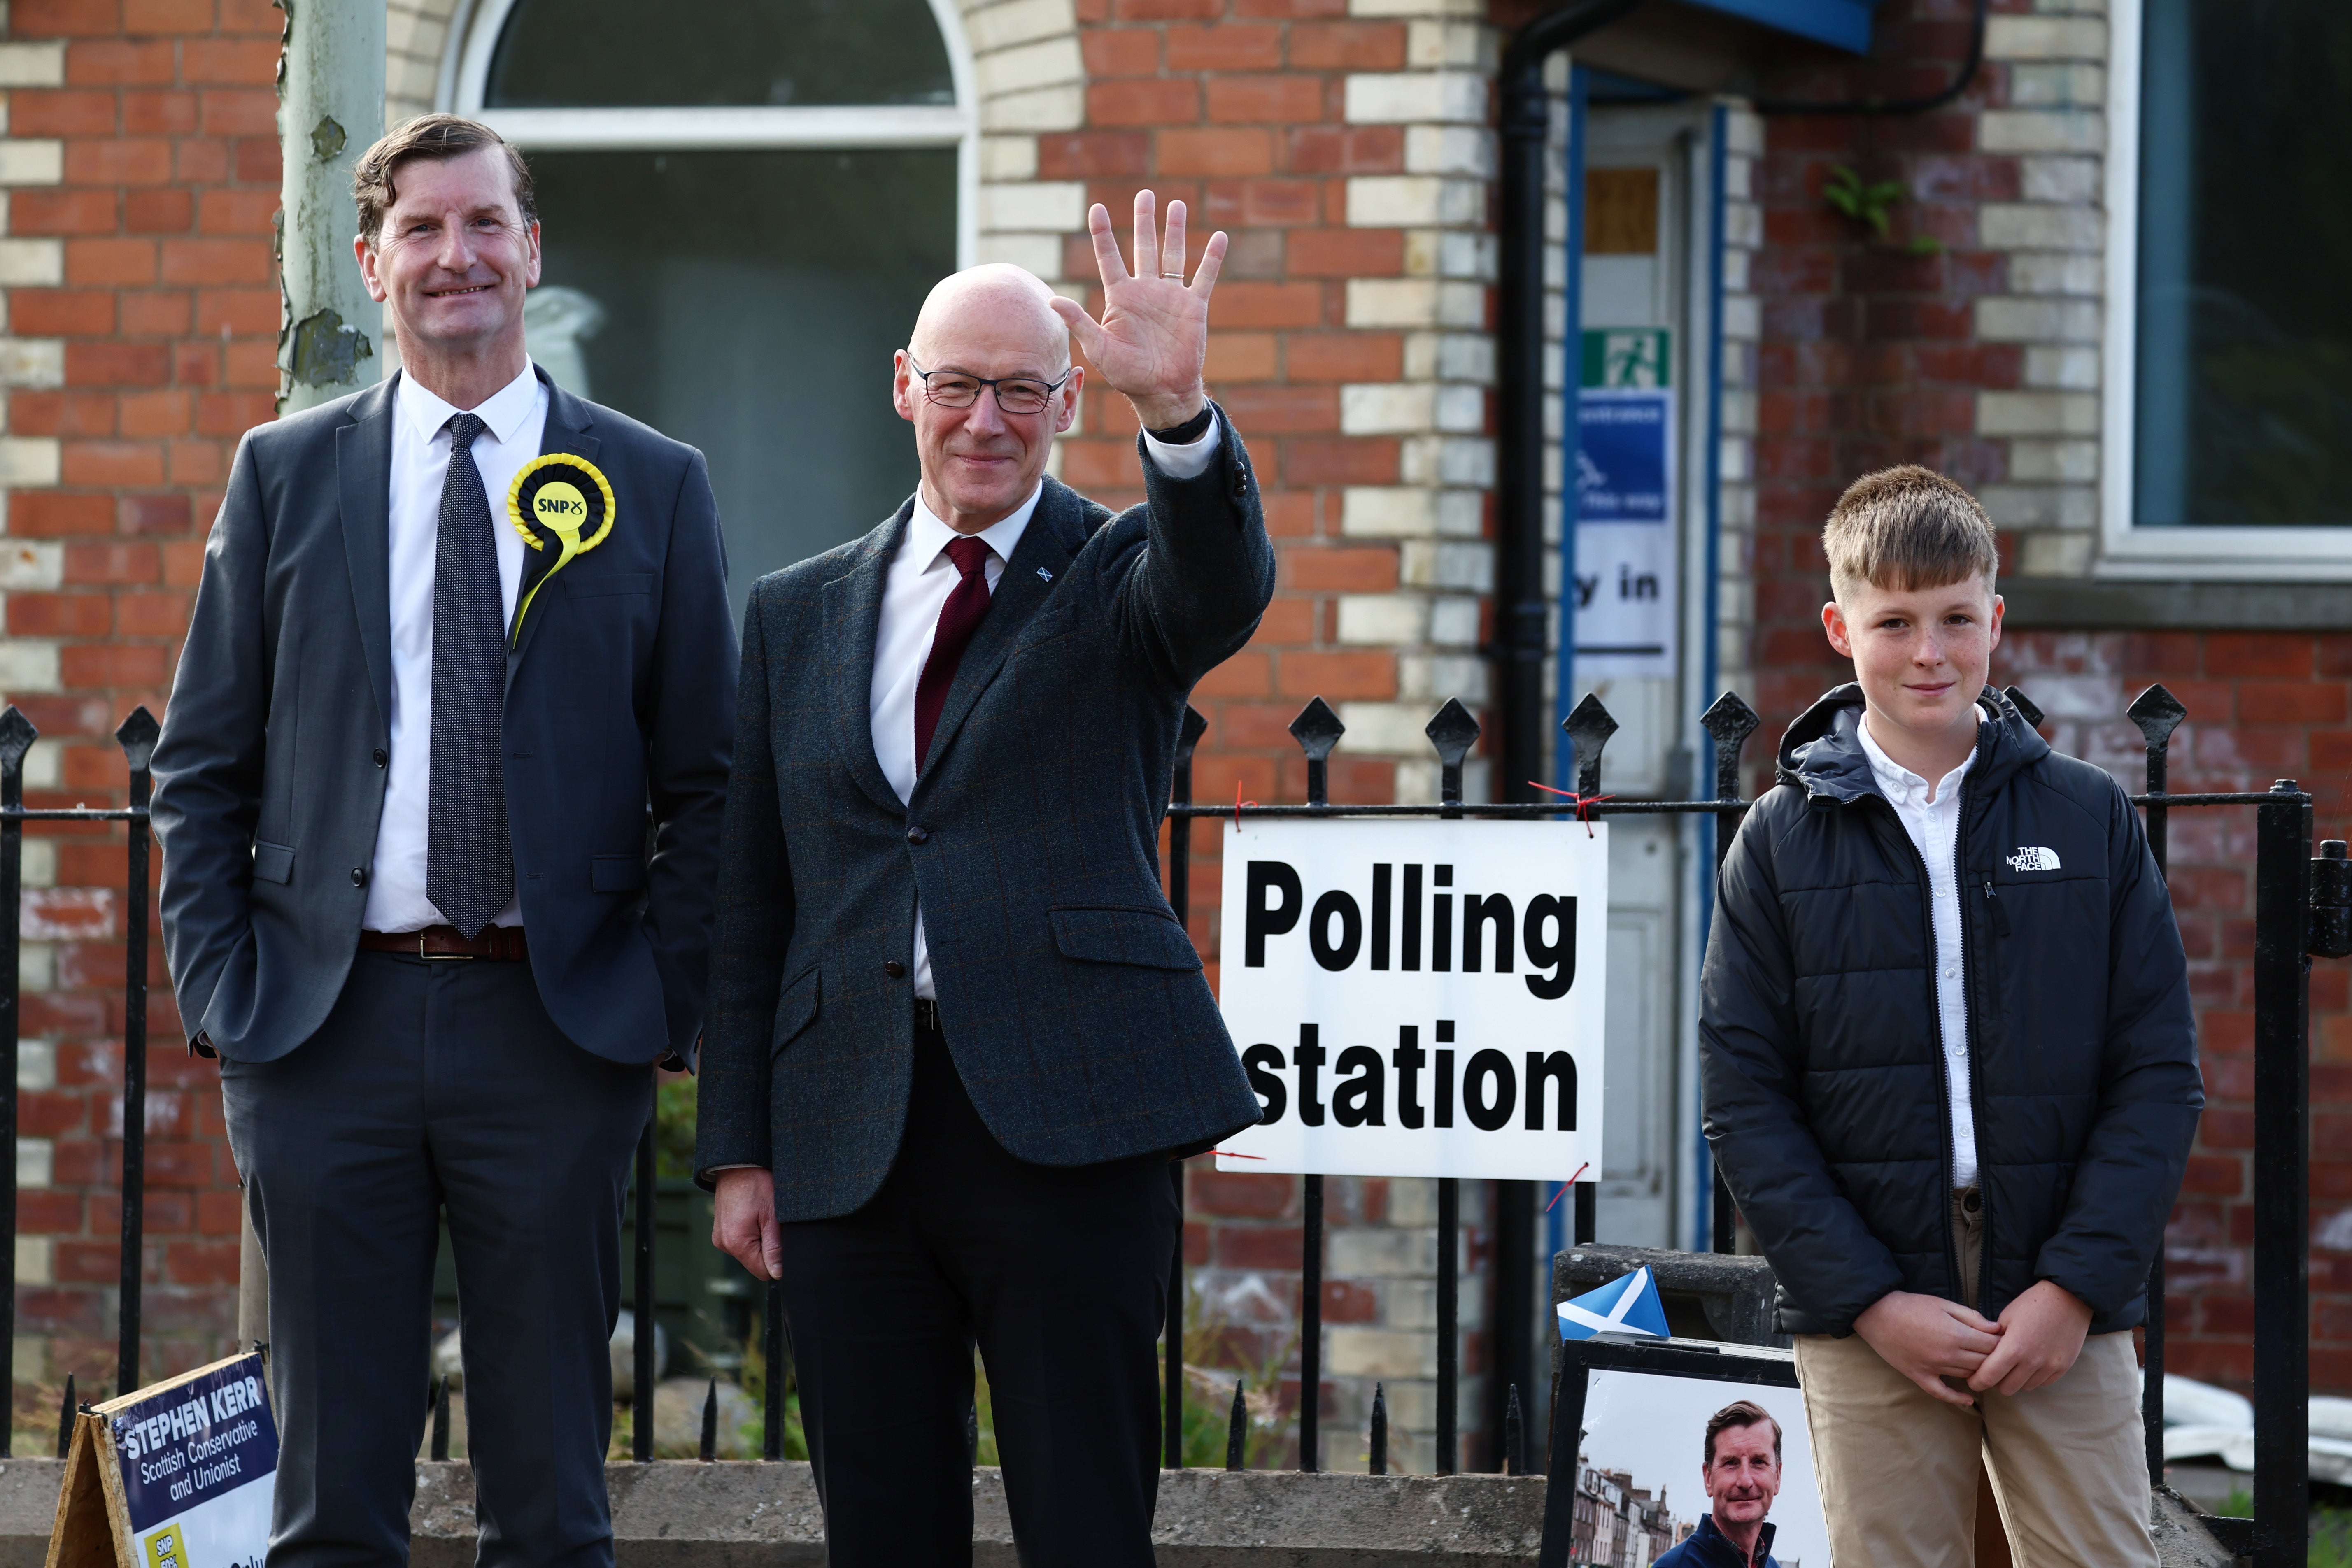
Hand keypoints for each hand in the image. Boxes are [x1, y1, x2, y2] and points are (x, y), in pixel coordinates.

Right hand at [712, 1167, 780, 1280]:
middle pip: (755, 1262)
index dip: (778, 1260)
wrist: (738, 1164)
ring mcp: (720, 1238)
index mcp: (736, 1243)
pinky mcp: (721, 1231)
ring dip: (760, 1239)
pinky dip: (751, 1233)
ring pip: (749, 1252)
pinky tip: (754, 1216)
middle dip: (768, 1248)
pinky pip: (741, 1241)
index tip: (781, 1238)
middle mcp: (724, 1244)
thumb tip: (778, 1273)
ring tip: (762, 1216)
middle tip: (772, 1222)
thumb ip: (775, 1248)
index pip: (763, 1271)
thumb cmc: (757, 1184)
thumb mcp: (772, 1216)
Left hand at [1050, 190, 1226, 430]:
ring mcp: (1170, 297)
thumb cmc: (1127, 373)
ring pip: (1172, 255)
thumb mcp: (1099, 348)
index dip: (1103, 233)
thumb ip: (1079, 322)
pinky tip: (1218, 237)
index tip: (1097, 208)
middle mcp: (1145, 291)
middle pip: (1143, 247)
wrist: (1161, 390)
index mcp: (1120, 297)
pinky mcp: (1193, 307)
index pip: (1109, 257)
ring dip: (1174, 230)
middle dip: (1144, 221)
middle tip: (1144, 195)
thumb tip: (1052, 299)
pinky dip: (1211, 258)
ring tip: (1175, 204)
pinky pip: (1204, 277)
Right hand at [1852, 1289, 2004, 1407]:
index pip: (1991, 1345)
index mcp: (1956, 1334)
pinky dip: (1957, 1399)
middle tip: (1999, 1354)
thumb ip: (1972, 1317)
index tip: (2005, 1340)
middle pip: (1983, 1363)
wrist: (1878, 1314)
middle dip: (1994, 1358)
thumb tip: (1997, 1329)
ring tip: (1986, 1367)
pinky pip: (1941, 1393)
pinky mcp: (1919, 1376)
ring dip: (1979, 1372)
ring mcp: (1933, 1368)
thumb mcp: (1944, 1304)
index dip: (2001, 1343)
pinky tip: (1969, 1400)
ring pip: (1967, 1376)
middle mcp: (1948, 1355)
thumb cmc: (1913, 1306)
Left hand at [1969, 1280, 2091, 1395]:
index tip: (1973, 1380)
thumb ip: (1994, 1340)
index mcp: (2013, 1348)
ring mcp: (2050, 1366)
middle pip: (2006, 1388)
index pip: (1989, 1377)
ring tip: (2015, 1365)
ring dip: (2016, 1380)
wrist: (2068, 1298)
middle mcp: (2032, 1362)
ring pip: (2025, 1387)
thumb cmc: (2032, 1304)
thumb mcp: (2006, 1317)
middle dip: (1997, 1381)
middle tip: (1995, 1370)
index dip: (1977, 1382)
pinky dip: (2033, 1377)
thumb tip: (1986, 1357)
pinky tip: (2031, 1364)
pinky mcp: (2063, 1367)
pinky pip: (2043, 1383)